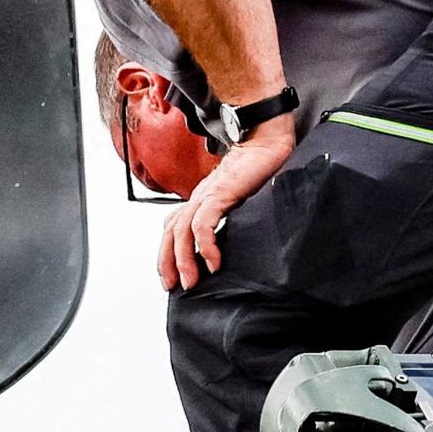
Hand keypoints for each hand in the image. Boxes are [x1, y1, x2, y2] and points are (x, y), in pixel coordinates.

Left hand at [160, 121, 295, 292]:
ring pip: (182, 231)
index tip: (172, 278)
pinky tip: (213, 262)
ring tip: (192, 281)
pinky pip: (203, 224)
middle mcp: (198, 198)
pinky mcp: (219, 194)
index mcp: (200, 200)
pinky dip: (205, 246)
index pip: (172, 228)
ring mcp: (206, 196)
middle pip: (170, 232)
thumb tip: (227, 244)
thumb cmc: (255, 172)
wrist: (265, 144)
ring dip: (184, 259)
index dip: (167, 254)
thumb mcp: (237, 201)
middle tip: (173, 286)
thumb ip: (227, 218)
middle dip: (167, 262)